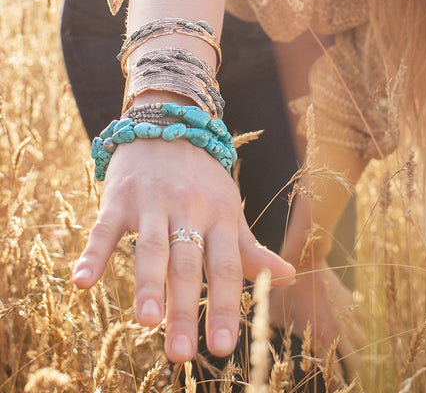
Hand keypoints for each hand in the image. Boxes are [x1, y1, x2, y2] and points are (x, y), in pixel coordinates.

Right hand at [72, 138, 294, 361]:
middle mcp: (189, 209)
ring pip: (151, 246)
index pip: (225, 266)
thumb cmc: (203, 179)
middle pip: (187, 264)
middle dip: (184, 309)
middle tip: (181, 355)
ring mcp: (153, 202)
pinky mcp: (120, 197)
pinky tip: (81, 283)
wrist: (169, 124)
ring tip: (147, 322)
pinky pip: (105, 227)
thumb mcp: (230, 210)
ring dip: (148, 284)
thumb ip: (252, 249)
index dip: (223, 305)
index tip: (221, 347)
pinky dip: (93, 253)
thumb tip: (290, 277)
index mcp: (220, 215)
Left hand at [269, 256, 365, 380]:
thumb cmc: (285, 291)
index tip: (334, 392)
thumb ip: (271, 337)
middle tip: (343, 380)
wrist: (306, 261)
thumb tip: (257, 350)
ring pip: (362, 344)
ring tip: (346, 356)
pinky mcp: (353, 303)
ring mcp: (350, 316)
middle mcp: (341, 331)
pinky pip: (361, 324)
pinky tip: (347, 329)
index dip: (339, 388)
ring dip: (355, 351)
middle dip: (351, 375)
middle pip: (356, 365)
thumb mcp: (273, 318)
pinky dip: (357, 329)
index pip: (339, 376)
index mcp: (323, 339)